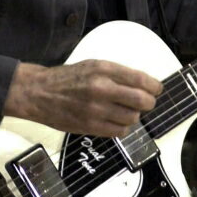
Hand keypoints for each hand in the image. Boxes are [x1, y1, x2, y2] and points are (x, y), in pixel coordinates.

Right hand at [4, 58, 162, 137]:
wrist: (39, 93)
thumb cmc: (67, 78)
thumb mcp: (93, 65)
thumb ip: (116, 73)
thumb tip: (143, 84)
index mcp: (103, 69)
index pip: (140, 79)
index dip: (154, 86)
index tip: (157, 89)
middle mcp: (101, 88)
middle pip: (142, 101)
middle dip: (149, 102)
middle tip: (147, 102)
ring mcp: (96, 109)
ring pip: (132, 118)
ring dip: (133, 115)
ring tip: (126, 110)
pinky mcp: (91, 126)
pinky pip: (119, 131)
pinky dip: (122, 127)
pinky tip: (115, 120)